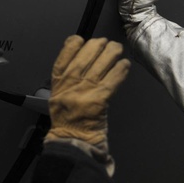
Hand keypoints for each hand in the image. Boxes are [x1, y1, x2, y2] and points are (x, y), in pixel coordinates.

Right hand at [44, 36, 129, 161]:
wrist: (72, 142)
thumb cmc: (68, 121)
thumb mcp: (59, 97)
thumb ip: (68, 79)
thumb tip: (84, 59)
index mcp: (58, 83)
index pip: (65, 55)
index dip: (76, 44)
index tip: (83, 40)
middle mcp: (70, 84)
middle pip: (86, 55)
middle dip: (98, 45)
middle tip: (107, 44)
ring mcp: (85, 91)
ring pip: (101, 63)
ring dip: (112, 53)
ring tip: (117, 49)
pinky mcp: (99, 99)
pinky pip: (113, 79)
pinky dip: (120, 70)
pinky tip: (125, 64)